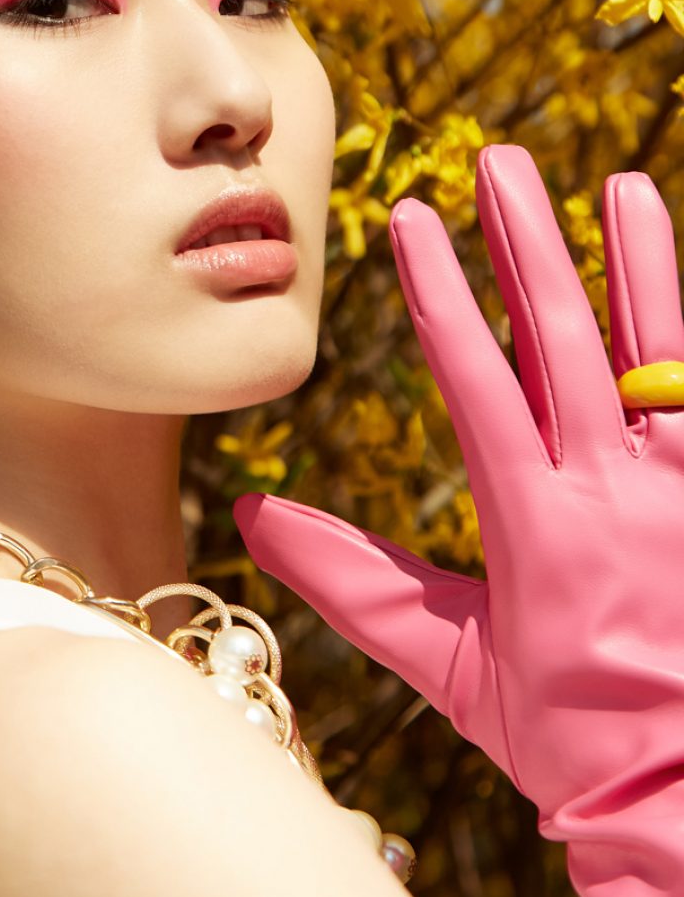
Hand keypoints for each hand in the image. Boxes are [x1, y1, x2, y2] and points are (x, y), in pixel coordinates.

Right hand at [233, 144, 683, 896]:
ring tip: (623, 186)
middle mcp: (616, 490)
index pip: (476, 376)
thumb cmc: (567, 737)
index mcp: (537, 524)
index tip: (410, 214)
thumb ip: (353, 584)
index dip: (439, 288)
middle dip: (527, 240)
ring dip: (641, 265)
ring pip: (661, 352)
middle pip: (567, 338)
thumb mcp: (452, 668)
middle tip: (499, 160)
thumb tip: (253, 518)